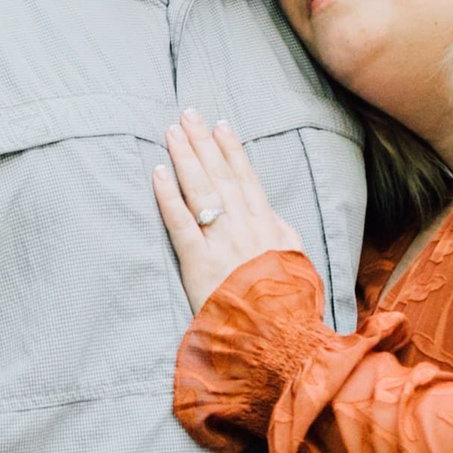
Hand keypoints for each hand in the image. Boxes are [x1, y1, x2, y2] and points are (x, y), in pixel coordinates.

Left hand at [152, 111, 308, 312]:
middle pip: (219, 175)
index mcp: (267, 226)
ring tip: (171, 132)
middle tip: (187, 114)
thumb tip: (270, 213)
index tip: (220, 124)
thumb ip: (282, 234)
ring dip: (184, 157)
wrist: (278, 338)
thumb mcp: (295, 262)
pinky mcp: (198, 262)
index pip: (246, 178)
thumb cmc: (287, 303)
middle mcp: (244, 227)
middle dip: (202, 142)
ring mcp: (220, 242)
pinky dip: (168, 196)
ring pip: (200, 190)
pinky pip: (180, 223)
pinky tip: (157, 173)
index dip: (231, 149)